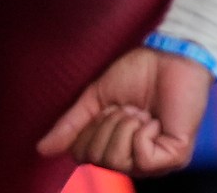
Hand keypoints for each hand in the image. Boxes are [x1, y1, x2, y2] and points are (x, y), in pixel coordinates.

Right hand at [37, 46, 209, 175]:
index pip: (83, 154)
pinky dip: (142, 132)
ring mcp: (156, 162)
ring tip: (142, 112)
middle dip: (108, 125)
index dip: (90, 127)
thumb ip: (71, 124)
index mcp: (115, 147)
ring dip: (125, 126)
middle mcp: (134, 160)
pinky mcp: (175, 157)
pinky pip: (141, 157)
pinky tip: (154, 120)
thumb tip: (41, 149)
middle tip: (129, 107)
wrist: (172, 54)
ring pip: (117, 160)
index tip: (111, 105)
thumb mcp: (98, 97)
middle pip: (98, 160)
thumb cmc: (140, 72)